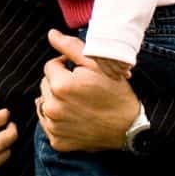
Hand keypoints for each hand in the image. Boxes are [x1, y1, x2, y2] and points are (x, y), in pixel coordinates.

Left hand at [36, 30, 139, 152]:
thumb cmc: (115, 93)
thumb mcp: (97, 65)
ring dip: (56, 101)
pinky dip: (57, 120)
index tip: (80, 73)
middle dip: (59, 83)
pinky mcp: (57, 141)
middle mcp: (53, 107)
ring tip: (78, 103)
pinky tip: (75, 117)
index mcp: (61, 86)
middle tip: (81, 89)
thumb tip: (51, 34)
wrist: (129, 127)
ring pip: (45, 104)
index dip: (65, 66)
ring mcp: (54, 127)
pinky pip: (48, 124)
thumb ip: (71, 47)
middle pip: (45, 85)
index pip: (50, 66)